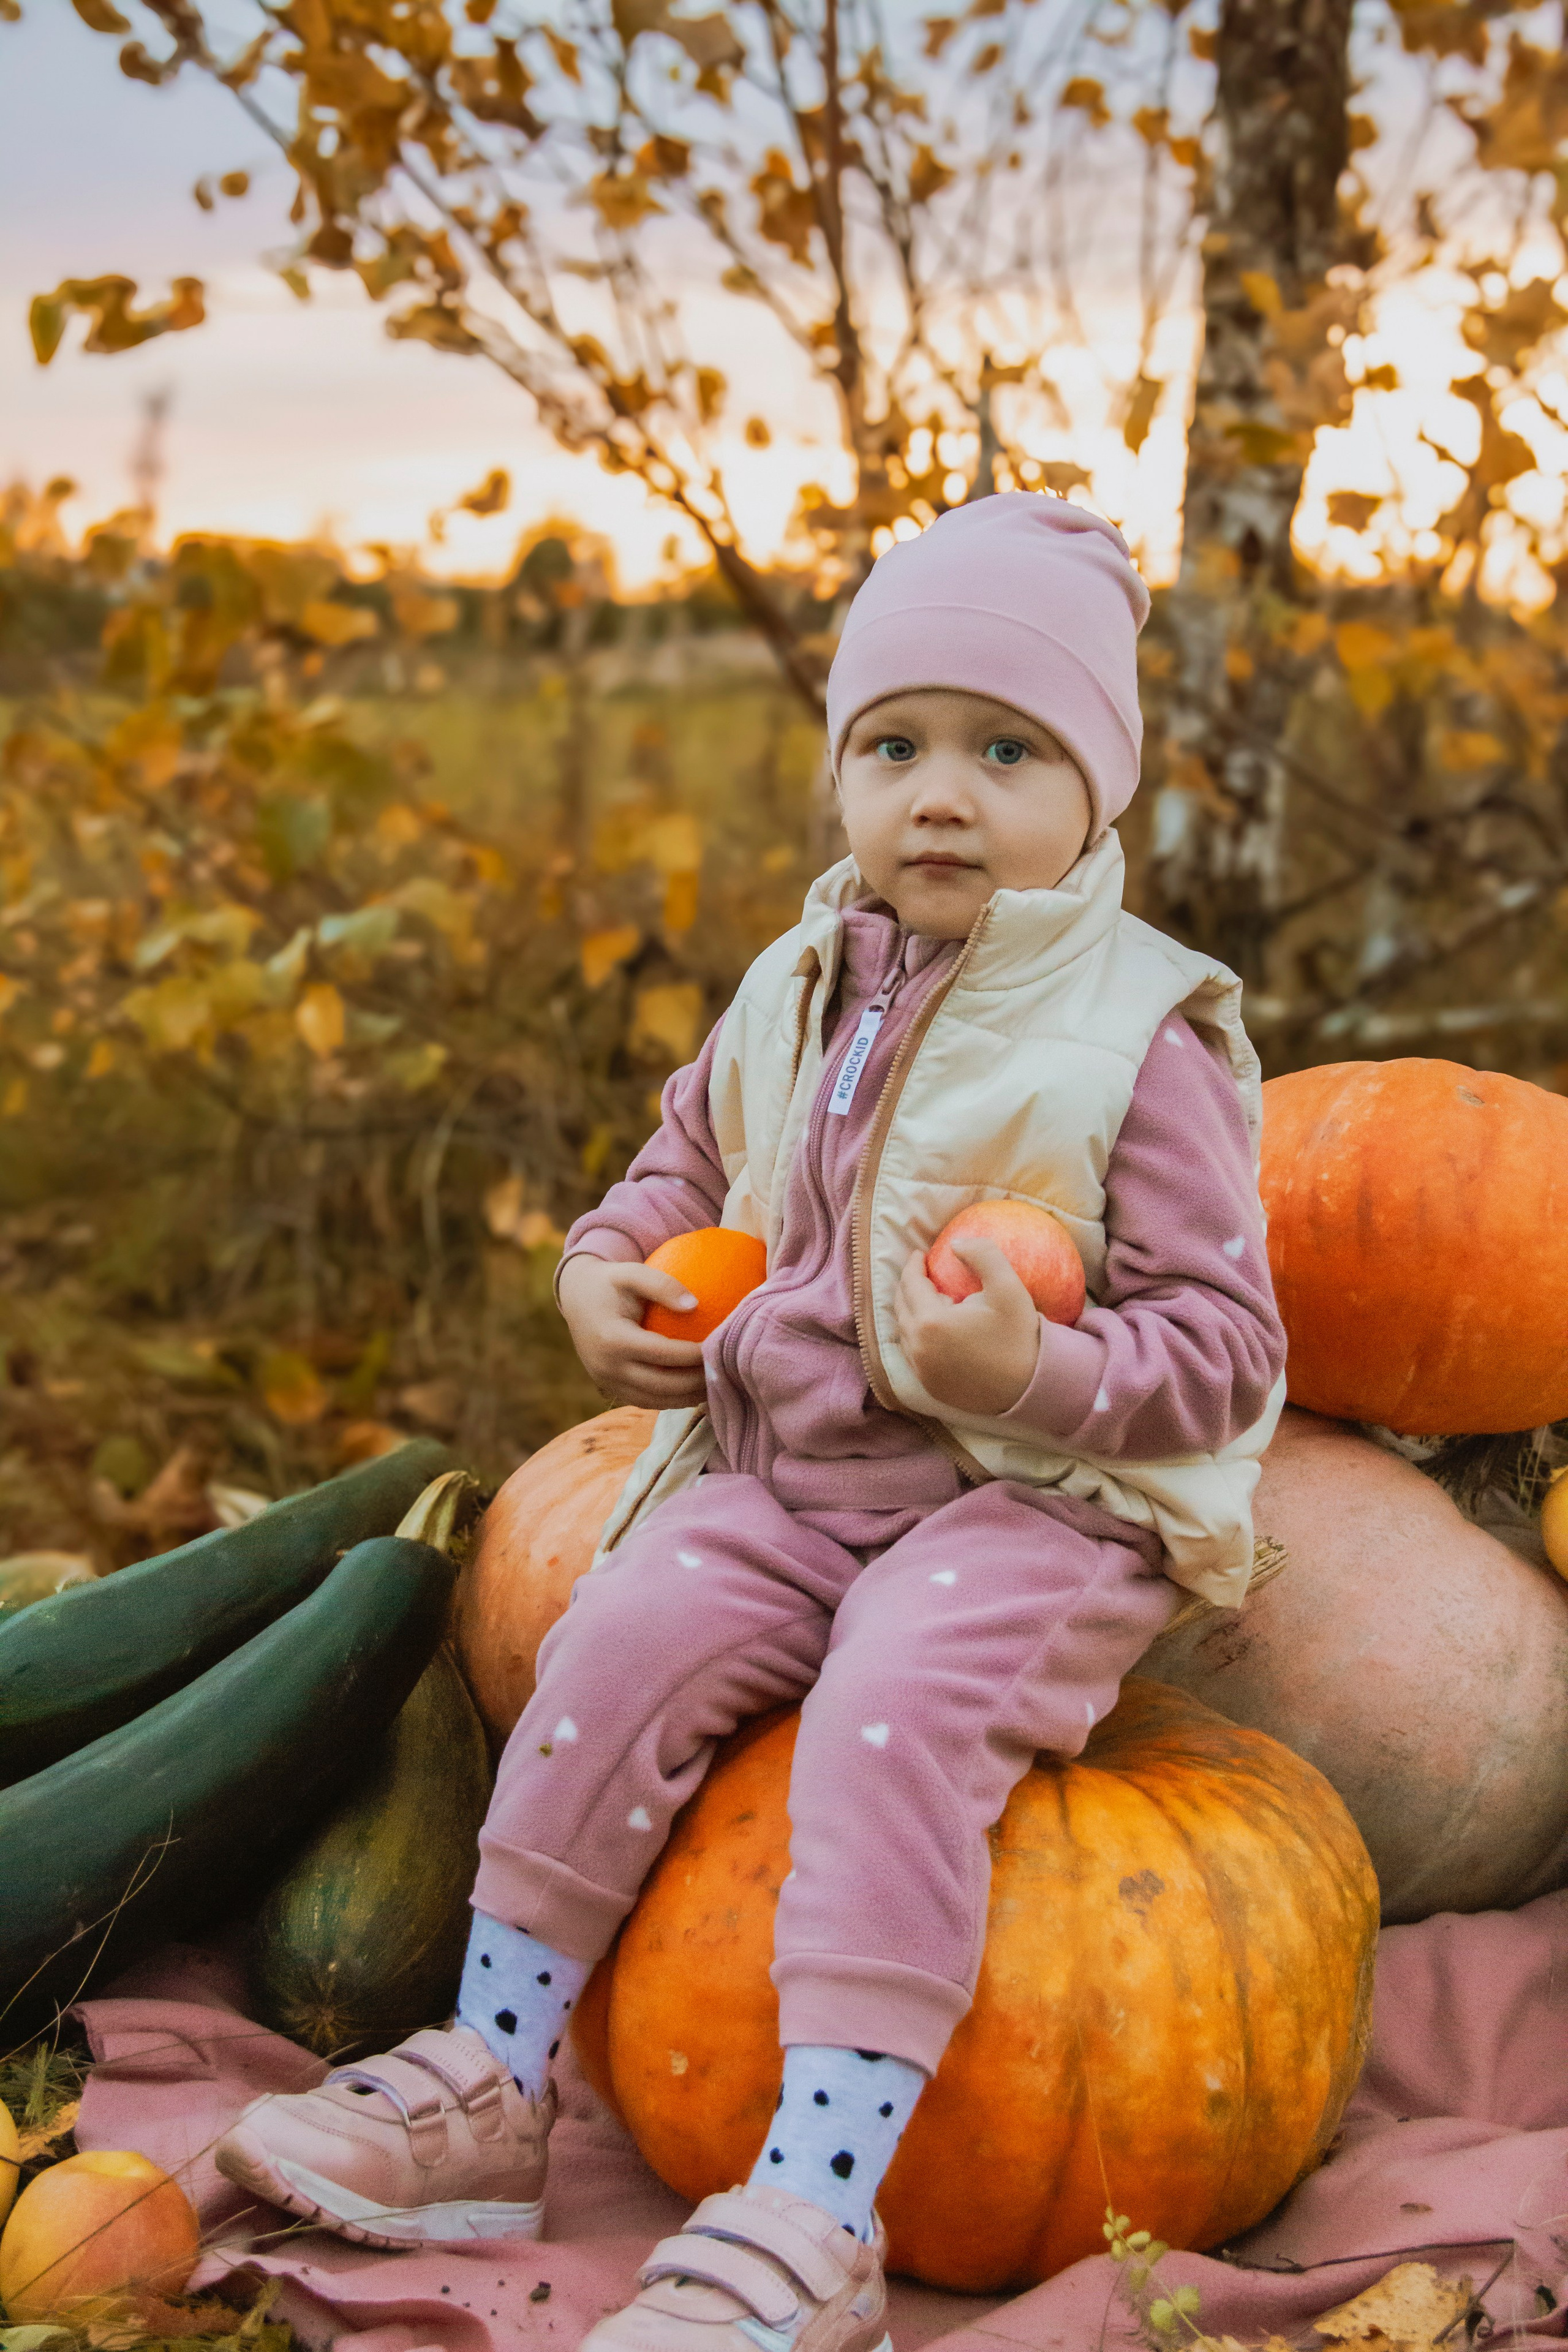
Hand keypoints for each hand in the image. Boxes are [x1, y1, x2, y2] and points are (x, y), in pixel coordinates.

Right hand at [557, 1253, 707, 1409]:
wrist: (577, 1299)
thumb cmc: (611, 1282)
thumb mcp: (632, 1272)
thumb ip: (662, 1284)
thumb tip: (695, 1304)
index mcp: (612, 1339)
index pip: (663, 1355)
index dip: (694, 1355)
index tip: (720, 1347)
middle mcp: (607, 1367)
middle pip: (662, 1385)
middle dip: (696, 1382)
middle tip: (724, 1371)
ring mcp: (607, 1382)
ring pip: (655, 1400)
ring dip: (688, 1397)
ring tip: (715, 1384)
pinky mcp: (611, 1388)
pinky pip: (646, 1401)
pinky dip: (673, 1400)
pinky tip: (696, 1389)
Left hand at [894, 1239, 1040, 1417]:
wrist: (1031, 1388)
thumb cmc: (1019, 1336)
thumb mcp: (1009, 1288)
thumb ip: (983, 1255)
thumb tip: (955, 1243)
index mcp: (930, 1323)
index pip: (911, 1284)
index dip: (914, 1265)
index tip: (921, 1253)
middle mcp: (918, 1349)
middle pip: (901, 1307)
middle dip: (909, 1286)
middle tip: (923, 1273)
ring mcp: (921, 1371)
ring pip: (904, 1332)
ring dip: (911, 1311)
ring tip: (930, 1299)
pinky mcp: (929, 1387)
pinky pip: (913, 1354)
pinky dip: (917, 1336)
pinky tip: (934, 1329)